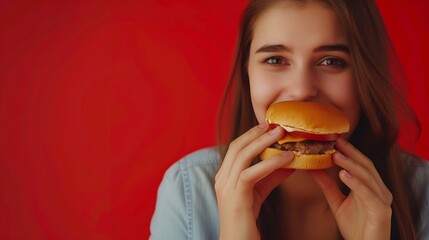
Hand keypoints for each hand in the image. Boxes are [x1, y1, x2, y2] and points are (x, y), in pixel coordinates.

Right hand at [215, 123, 294, 239]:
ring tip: (282, 134)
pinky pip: (251, 173)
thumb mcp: (260, 190)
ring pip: (243, 156)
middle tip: (275, 124)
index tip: (267, 124)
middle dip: (256, 133)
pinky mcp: (236, 197)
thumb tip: (291, 160)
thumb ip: (272, 175)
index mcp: (224, 175)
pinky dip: (270, 163)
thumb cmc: (246, 217)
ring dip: (263, 142)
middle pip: (237, 147)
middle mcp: (222, 178)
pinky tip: (287, 159)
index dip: (251, 134)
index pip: (235, 148)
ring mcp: (226, 187)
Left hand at [310, 138, 392, 239]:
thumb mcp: (336, 202)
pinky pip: (369, 194)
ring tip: (336, 155)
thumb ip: (327, 185)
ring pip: (367, 177)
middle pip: (366, 166)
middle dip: (351, 152)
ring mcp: (383, 200)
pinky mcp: (382, 211)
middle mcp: (379, 190)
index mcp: (371, 186)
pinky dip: (356, 183)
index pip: (360, 163)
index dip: (348, 151)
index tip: (333, 139)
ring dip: (351, 164)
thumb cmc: (355, 227)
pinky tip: (343, 175)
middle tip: (335, 141)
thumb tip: (312, 168)